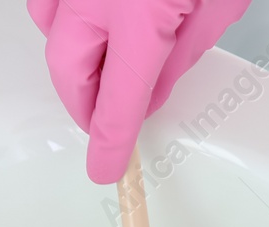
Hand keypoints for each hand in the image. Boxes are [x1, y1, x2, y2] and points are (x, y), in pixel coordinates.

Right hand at [28, 0, 251, 183]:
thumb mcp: (218, 0)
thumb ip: (184, 50)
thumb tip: (156, 85)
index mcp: (138, 8)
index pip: (118, 99)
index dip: (113, 142)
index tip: (108, 167)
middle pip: (71, 71)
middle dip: (87, 105)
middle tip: (111, 122)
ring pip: (49, 29)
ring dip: (73, 58)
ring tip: (105, 69)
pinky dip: (63, 17)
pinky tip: (90, 23)